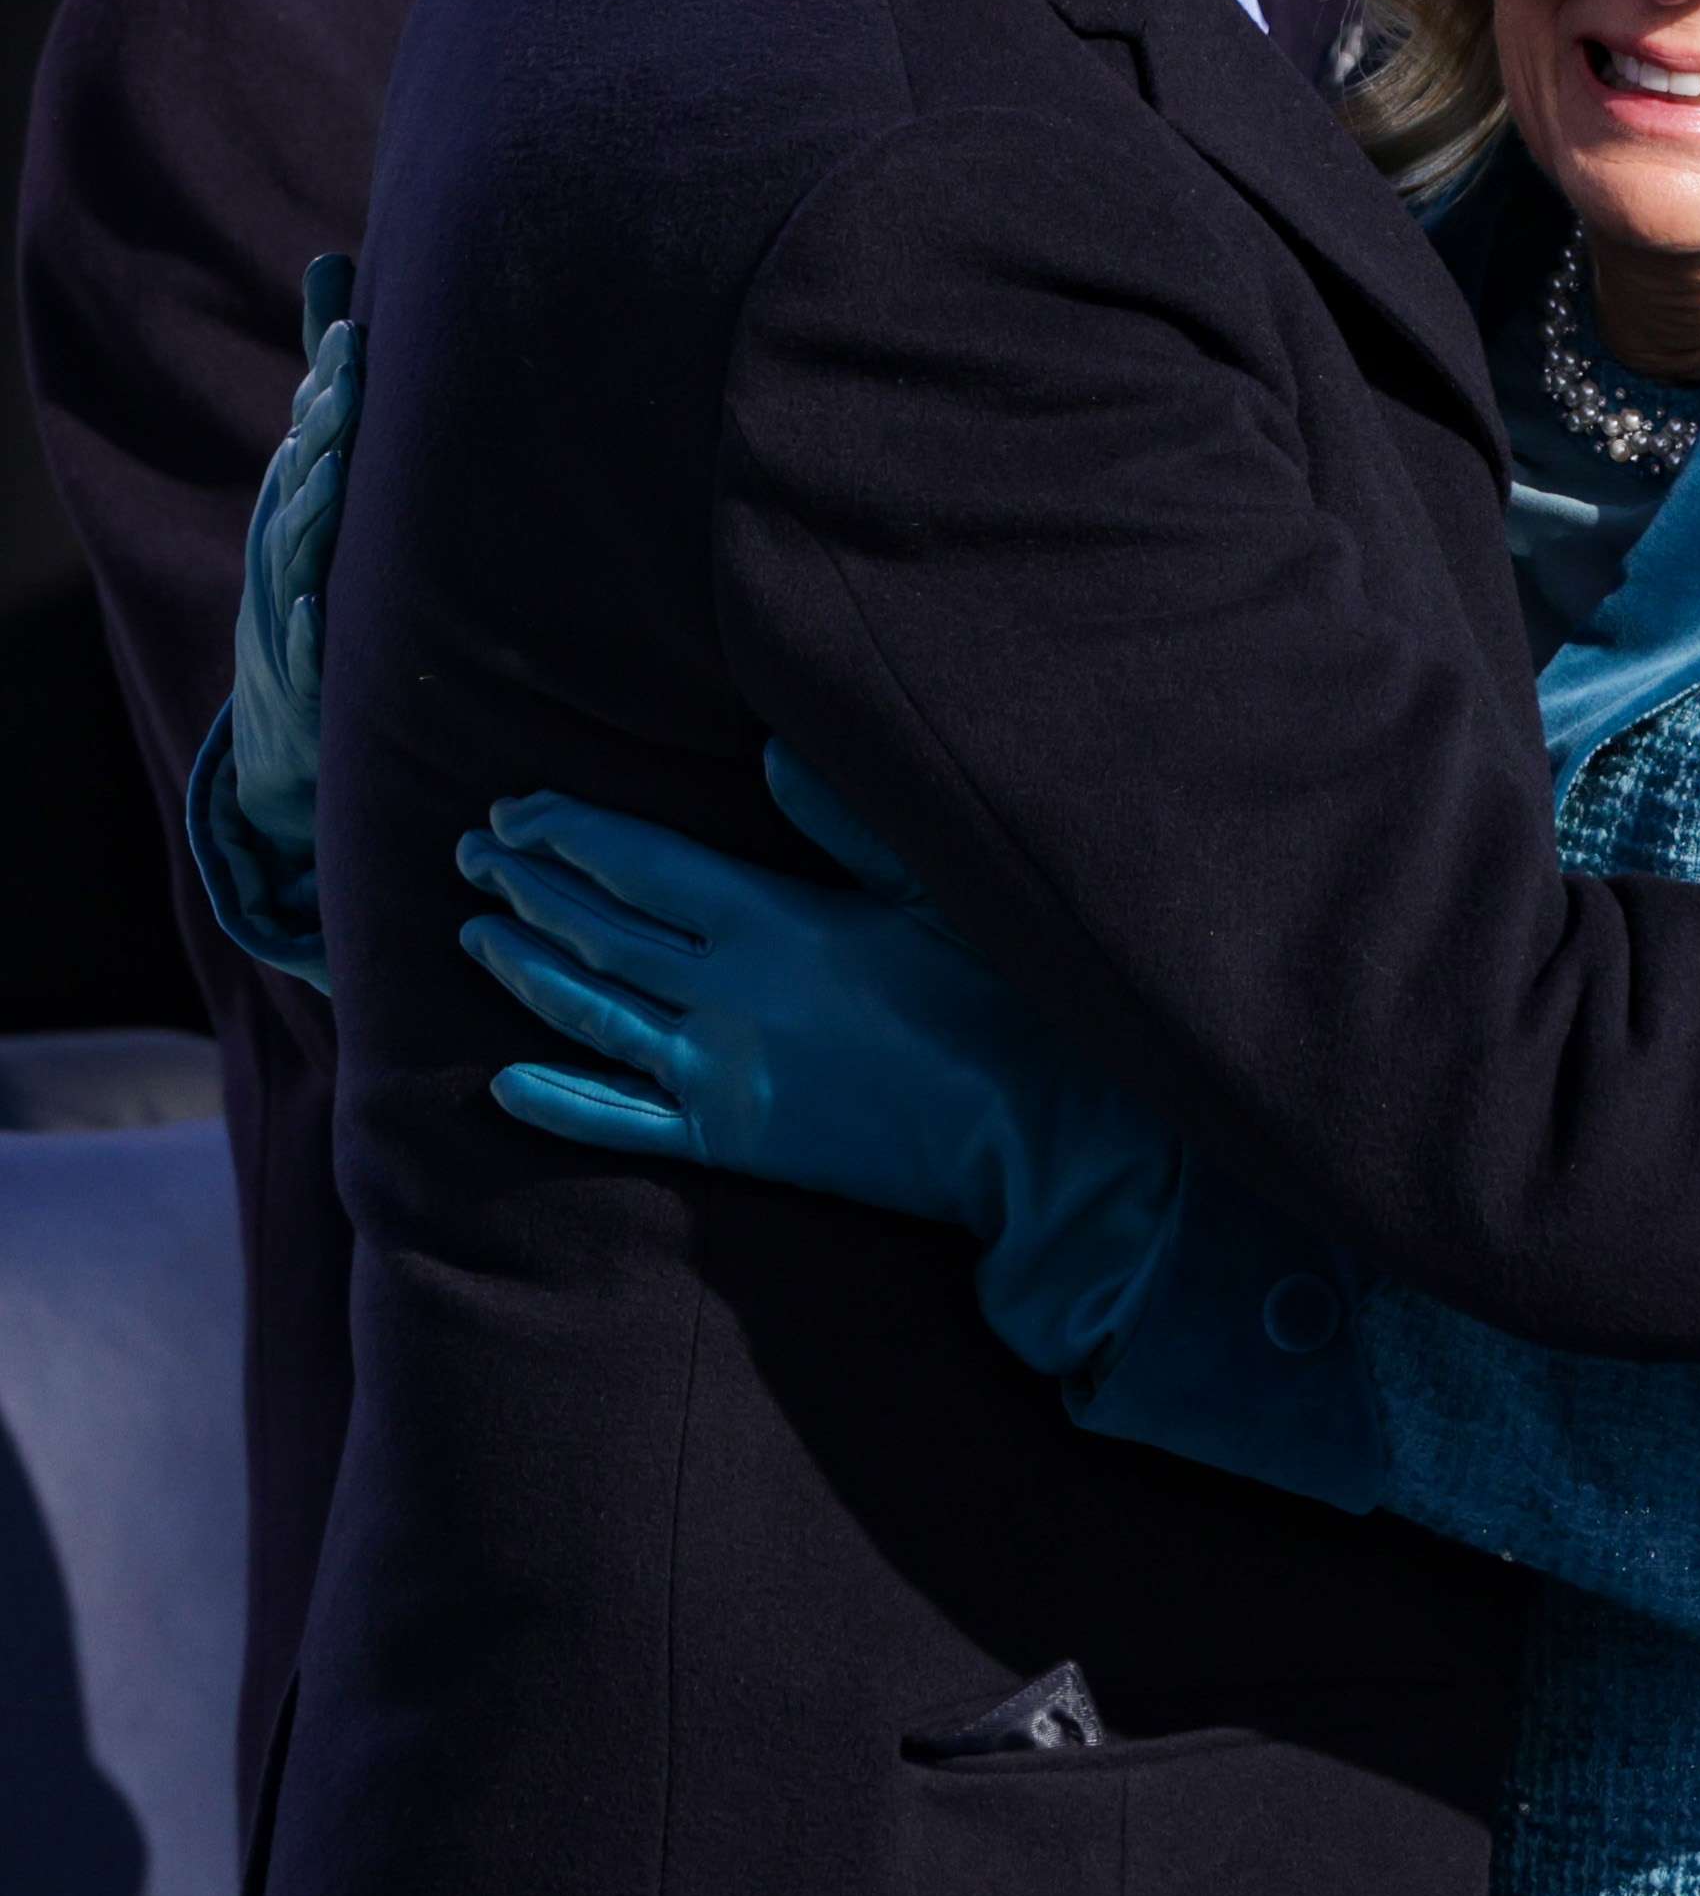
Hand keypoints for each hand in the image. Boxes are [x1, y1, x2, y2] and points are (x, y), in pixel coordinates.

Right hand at [218, 254, 357, 882]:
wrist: (288, 723)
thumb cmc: (317, 580)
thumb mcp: (326, 487)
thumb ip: (334, 391)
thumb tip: (338, 274)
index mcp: (301, 504)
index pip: (312, 434)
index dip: (328, 384)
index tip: (355, 332)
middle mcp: (287, 546)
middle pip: (303, 479)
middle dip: (323, 428)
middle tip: (350, 378)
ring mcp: (287, 608)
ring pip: (295, 554)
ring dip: (310, 511)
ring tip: (331, 469)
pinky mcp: (302, 676)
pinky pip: (301, 650)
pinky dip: (305, 628)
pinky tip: (313, 608)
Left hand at [457, 744, 1183, 1372]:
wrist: (1032, 1134)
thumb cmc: (1003, 1001)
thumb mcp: (937, 892)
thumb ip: (847, 823)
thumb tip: (769, 754)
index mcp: (773, 922)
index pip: (640, 866)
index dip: (568, 834)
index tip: (516, 809)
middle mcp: (724, 994)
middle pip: (597, 930)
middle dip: (526, 885)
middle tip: (471, 852)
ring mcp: (717, 1072)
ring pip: (590, 1013)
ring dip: (523, 968)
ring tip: (472, 932)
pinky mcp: (731, 1141)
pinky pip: (621, 1121)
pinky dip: (558, 1102)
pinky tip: (503, 1083)